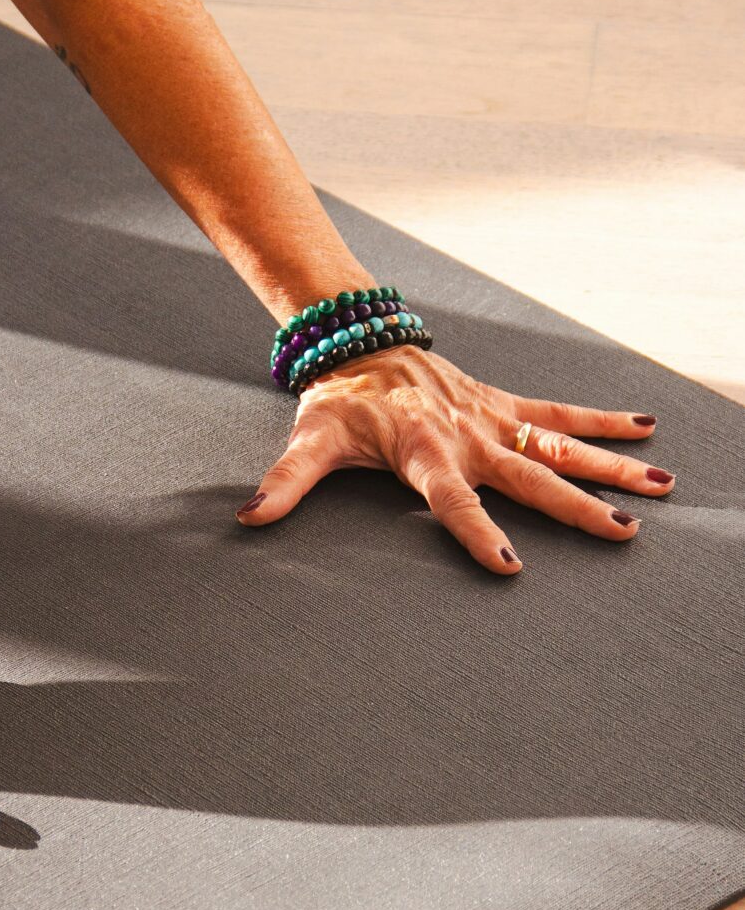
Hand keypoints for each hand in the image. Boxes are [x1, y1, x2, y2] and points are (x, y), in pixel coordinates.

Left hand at [235, 344, 674, 574]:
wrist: (359, 342)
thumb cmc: (338, 402)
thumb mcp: (310, 441)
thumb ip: (284, 483)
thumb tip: (247, 519)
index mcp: (423, 454)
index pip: (453, 502)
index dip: (477, 533)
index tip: (509, 567)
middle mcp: (466, 438)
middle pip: (530, 478)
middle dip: (578, 507)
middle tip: (624, 534)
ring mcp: (490, 419)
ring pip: (560, 445)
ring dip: (610, 466)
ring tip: (662, 487)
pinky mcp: (501, 404)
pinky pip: (557, 411)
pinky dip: (599, 418)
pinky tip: (644, 425)